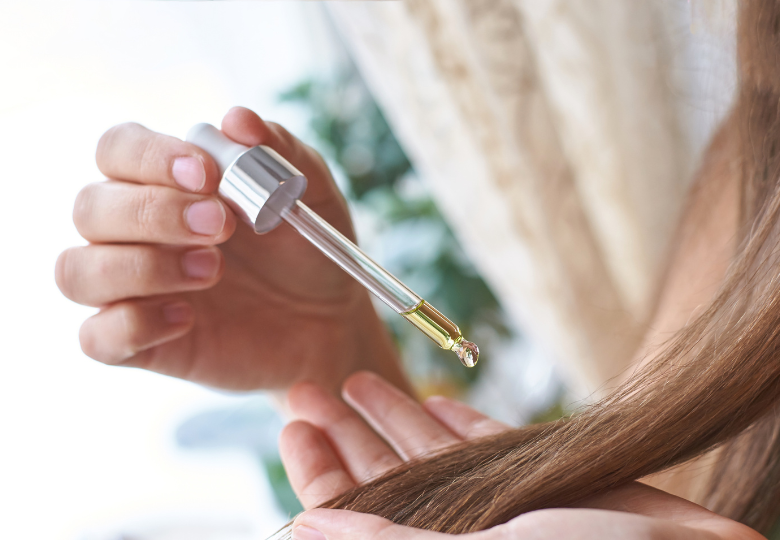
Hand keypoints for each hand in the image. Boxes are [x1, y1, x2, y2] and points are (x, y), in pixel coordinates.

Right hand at [55, 107, 406, 391]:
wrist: (329, 320)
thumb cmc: (307, 250)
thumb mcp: (310, 194)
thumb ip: (278, 152)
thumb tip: (236, 120)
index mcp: (166, 184)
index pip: (116, 150)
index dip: (148, 157)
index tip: (206, 174)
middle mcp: (136, 232)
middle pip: (89, 207)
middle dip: (153, 213)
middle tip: (222, 226)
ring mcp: (132, 289)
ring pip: (77, 270)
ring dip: (141, 267)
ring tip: (212, 270)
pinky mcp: (140, 343)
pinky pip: (95, 337)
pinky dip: (133, 326)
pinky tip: (188, 319)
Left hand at [281, 372, 762, 539]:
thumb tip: (304, 527)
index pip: (355, 517)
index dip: (320, 473)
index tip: (291, 426)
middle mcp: (463, 533)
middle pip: (385, 479)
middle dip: (345, 434)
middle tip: (304, 388)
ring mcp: (502, 504)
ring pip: (429, 455)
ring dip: (393, 416)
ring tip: (353, 379)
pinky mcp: (541, 477)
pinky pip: (487, 445)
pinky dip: (458, 420)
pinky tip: (432, 396)